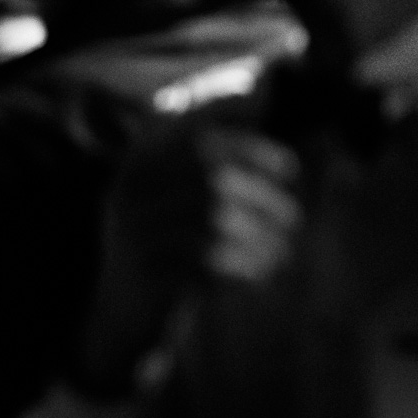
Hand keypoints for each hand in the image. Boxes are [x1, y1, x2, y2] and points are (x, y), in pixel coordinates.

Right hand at [79, 125, 301, 393]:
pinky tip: (259, 278)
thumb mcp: (178, 201)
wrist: (123, 318)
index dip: (250, 148)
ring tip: (281, 254)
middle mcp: (129, 193)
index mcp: (138, 166)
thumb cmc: (167, 251)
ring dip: (261, 239)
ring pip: (215, 223)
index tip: (290, 168)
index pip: (198, 140)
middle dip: (264, 199)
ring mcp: (134, 233)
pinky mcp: (145, 274)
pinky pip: (208, 263)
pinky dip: (244, 268)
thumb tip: (259, 99)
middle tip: (294, 221)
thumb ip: (210, 160)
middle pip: (212, 180)